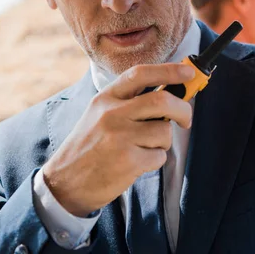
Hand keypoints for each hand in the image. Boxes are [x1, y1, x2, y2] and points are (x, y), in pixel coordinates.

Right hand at [42, 63, 195, 216]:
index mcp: (106, 98)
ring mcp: (119, 137)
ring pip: (164, 131)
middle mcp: (111, 114)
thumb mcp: (100, 115)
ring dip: (163, 142)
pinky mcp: (128, 161)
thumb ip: (130, 102)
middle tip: (185, 119)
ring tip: (145, 148)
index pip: (141, 74)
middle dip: (183, 109)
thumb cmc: (90, 147)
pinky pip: (160, 156)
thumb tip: (171, 94)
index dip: (169, 70)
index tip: (188, 72)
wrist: (65, 183)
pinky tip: (137, 164)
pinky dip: (155, 161)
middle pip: (162, 101)